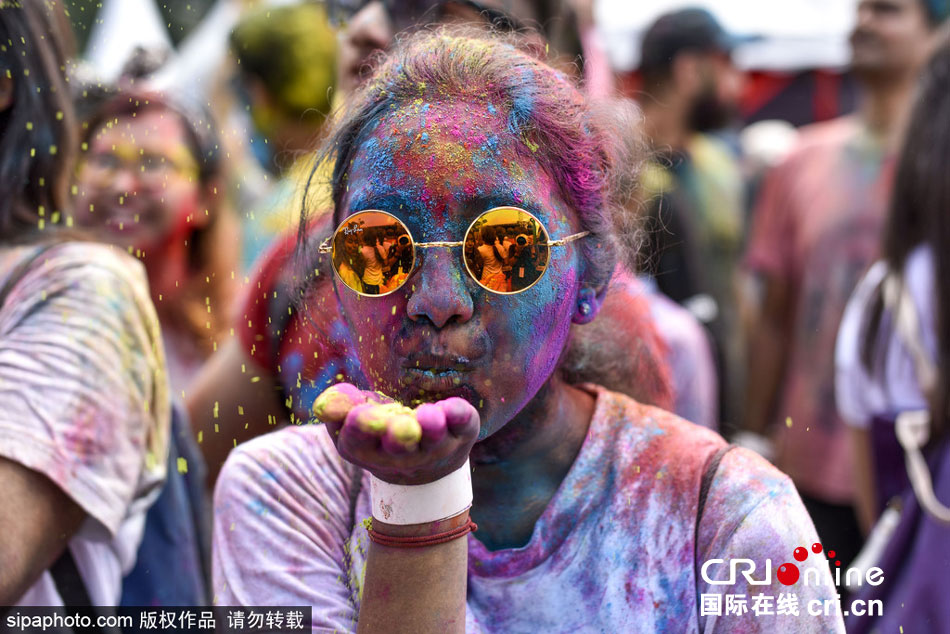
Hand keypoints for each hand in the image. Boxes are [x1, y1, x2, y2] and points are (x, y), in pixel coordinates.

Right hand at [313, 383, 478, 484]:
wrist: (426, 466)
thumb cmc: (380, 432)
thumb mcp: (352, 419)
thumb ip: (337, 407)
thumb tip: (324, 406)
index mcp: (367, 451)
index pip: (358, 442)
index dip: (360, 429)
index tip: (360, 414)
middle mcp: (403, 455)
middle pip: (399, 448)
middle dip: (399, 436)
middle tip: (401, 427)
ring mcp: (435, 446)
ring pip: (434, 439)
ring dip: (432, 428)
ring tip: (430, 416)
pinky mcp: (461, 432)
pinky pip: (463, 426)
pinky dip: (460, 417)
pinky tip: (455, 408)